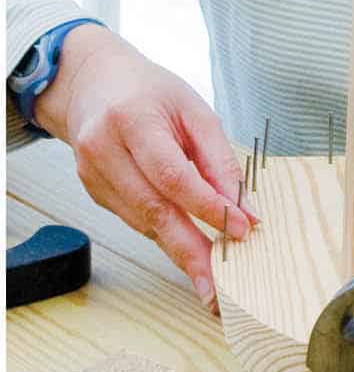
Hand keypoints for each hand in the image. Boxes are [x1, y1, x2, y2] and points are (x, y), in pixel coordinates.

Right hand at [33, 24, 253, 310]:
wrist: (93, 83)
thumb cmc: (150, 92)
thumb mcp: (193, 110)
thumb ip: (218, 158)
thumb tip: (243, 208)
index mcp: (132, 120)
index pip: (172, 175)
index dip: (207, 207)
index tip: (240, 230)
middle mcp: (103, 150)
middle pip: (153, 210)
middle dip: (190, 252)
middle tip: (216, 289)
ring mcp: (92, 174)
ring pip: (143, 222)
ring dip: (179, 251)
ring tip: (210, 280)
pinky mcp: (94, 191)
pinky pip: (135, 219)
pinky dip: (164, 234)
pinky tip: (187, 249)